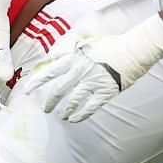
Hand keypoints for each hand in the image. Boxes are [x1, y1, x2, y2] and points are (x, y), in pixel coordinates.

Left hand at [20, 14, 162, 122]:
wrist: (135, 48)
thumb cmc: (111, 44)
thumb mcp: (86, 43)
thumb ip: (69, 51)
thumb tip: (53, 57)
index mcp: (75, 58)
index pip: (50, 71)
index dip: (37, 82)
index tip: (27, 90)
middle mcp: (81, 70)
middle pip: (59, 89)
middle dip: (49, 101)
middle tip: (45, 108)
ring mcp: (94, 81)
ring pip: (73, 100)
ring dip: (65, 110)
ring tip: (61, 116)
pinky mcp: (106, 91)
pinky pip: (90, 107)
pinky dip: (80, 114)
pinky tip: (74, 119)